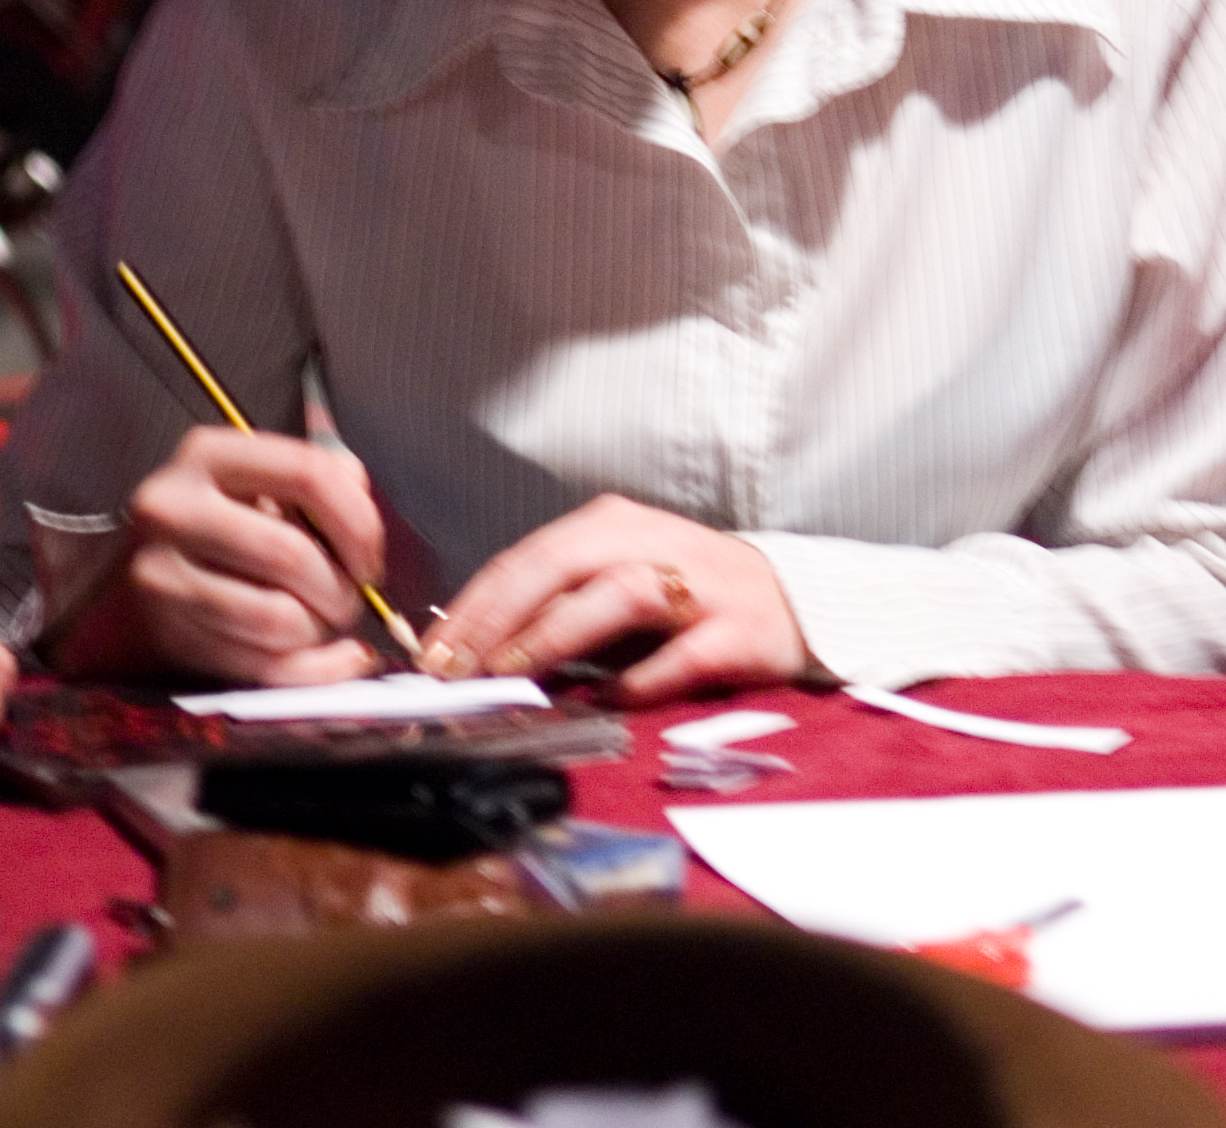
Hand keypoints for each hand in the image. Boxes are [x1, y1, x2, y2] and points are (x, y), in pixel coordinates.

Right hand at [54, 426, 384, 685]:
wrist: (131, 577)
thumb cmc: (219, 522)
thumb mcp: (261, 480)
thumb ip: (319, 479)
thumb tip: (361, 500)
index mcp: (208, 455)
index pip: (307, 474)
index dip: (359, 521)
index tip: (371, 556)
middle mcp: (173, 509)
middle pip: (291, 556)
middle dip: (342, 589)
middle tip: (351, 598)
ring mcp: (162, 576)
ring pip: (278, 619)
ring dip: (321, 630)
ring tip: (322, 621)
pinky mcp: (168, 633)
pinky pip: (261, 667)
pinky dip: (311, 670)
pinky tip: (329, 660)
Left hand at [420, 493, 809, 704]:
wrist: (794, 602)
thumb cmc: (687, 596)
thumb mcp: (616, 581)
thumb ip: (556, 605)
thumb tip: (474, 650)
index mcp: (612, 525)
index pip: (526, 558)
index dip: (473, 605)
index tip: (431, 653)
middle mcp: (652, 541)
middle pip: (560, 564)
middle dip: (498, 617)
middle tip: (456, 667)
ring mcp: (699, 584)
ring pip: (616, 593)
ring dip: (557, 633)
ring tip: (513, 673)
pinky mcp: (738, 631)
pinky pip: (681, 655)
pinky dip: (640, 678)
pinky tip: (607, 701)